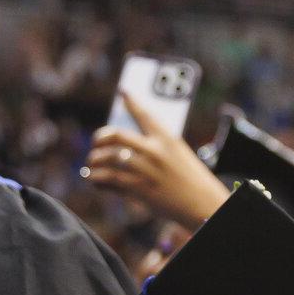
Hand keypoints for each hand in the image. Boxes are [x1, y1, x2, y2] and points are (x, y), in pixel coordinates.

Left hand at [82, 96, 231, 229]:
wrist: (201, 203)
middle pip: (116, 135)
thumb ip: (154, 144)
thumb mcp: (177, 153)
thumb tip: (123, 142)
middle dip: (99, 138)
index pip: (145, 114)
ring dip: (94, 160)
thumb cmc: (188, 177)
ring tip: (92, 163)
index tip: (123, 91)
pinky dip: (98, 179)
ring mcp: (146, 171)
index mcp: (167, 139)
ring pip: (108, 158)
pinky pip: (110, 180)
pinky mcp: (139, 189)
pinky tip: (96, 179)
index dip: (131, 100)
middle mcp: (155, 151)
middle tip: (96, 142)